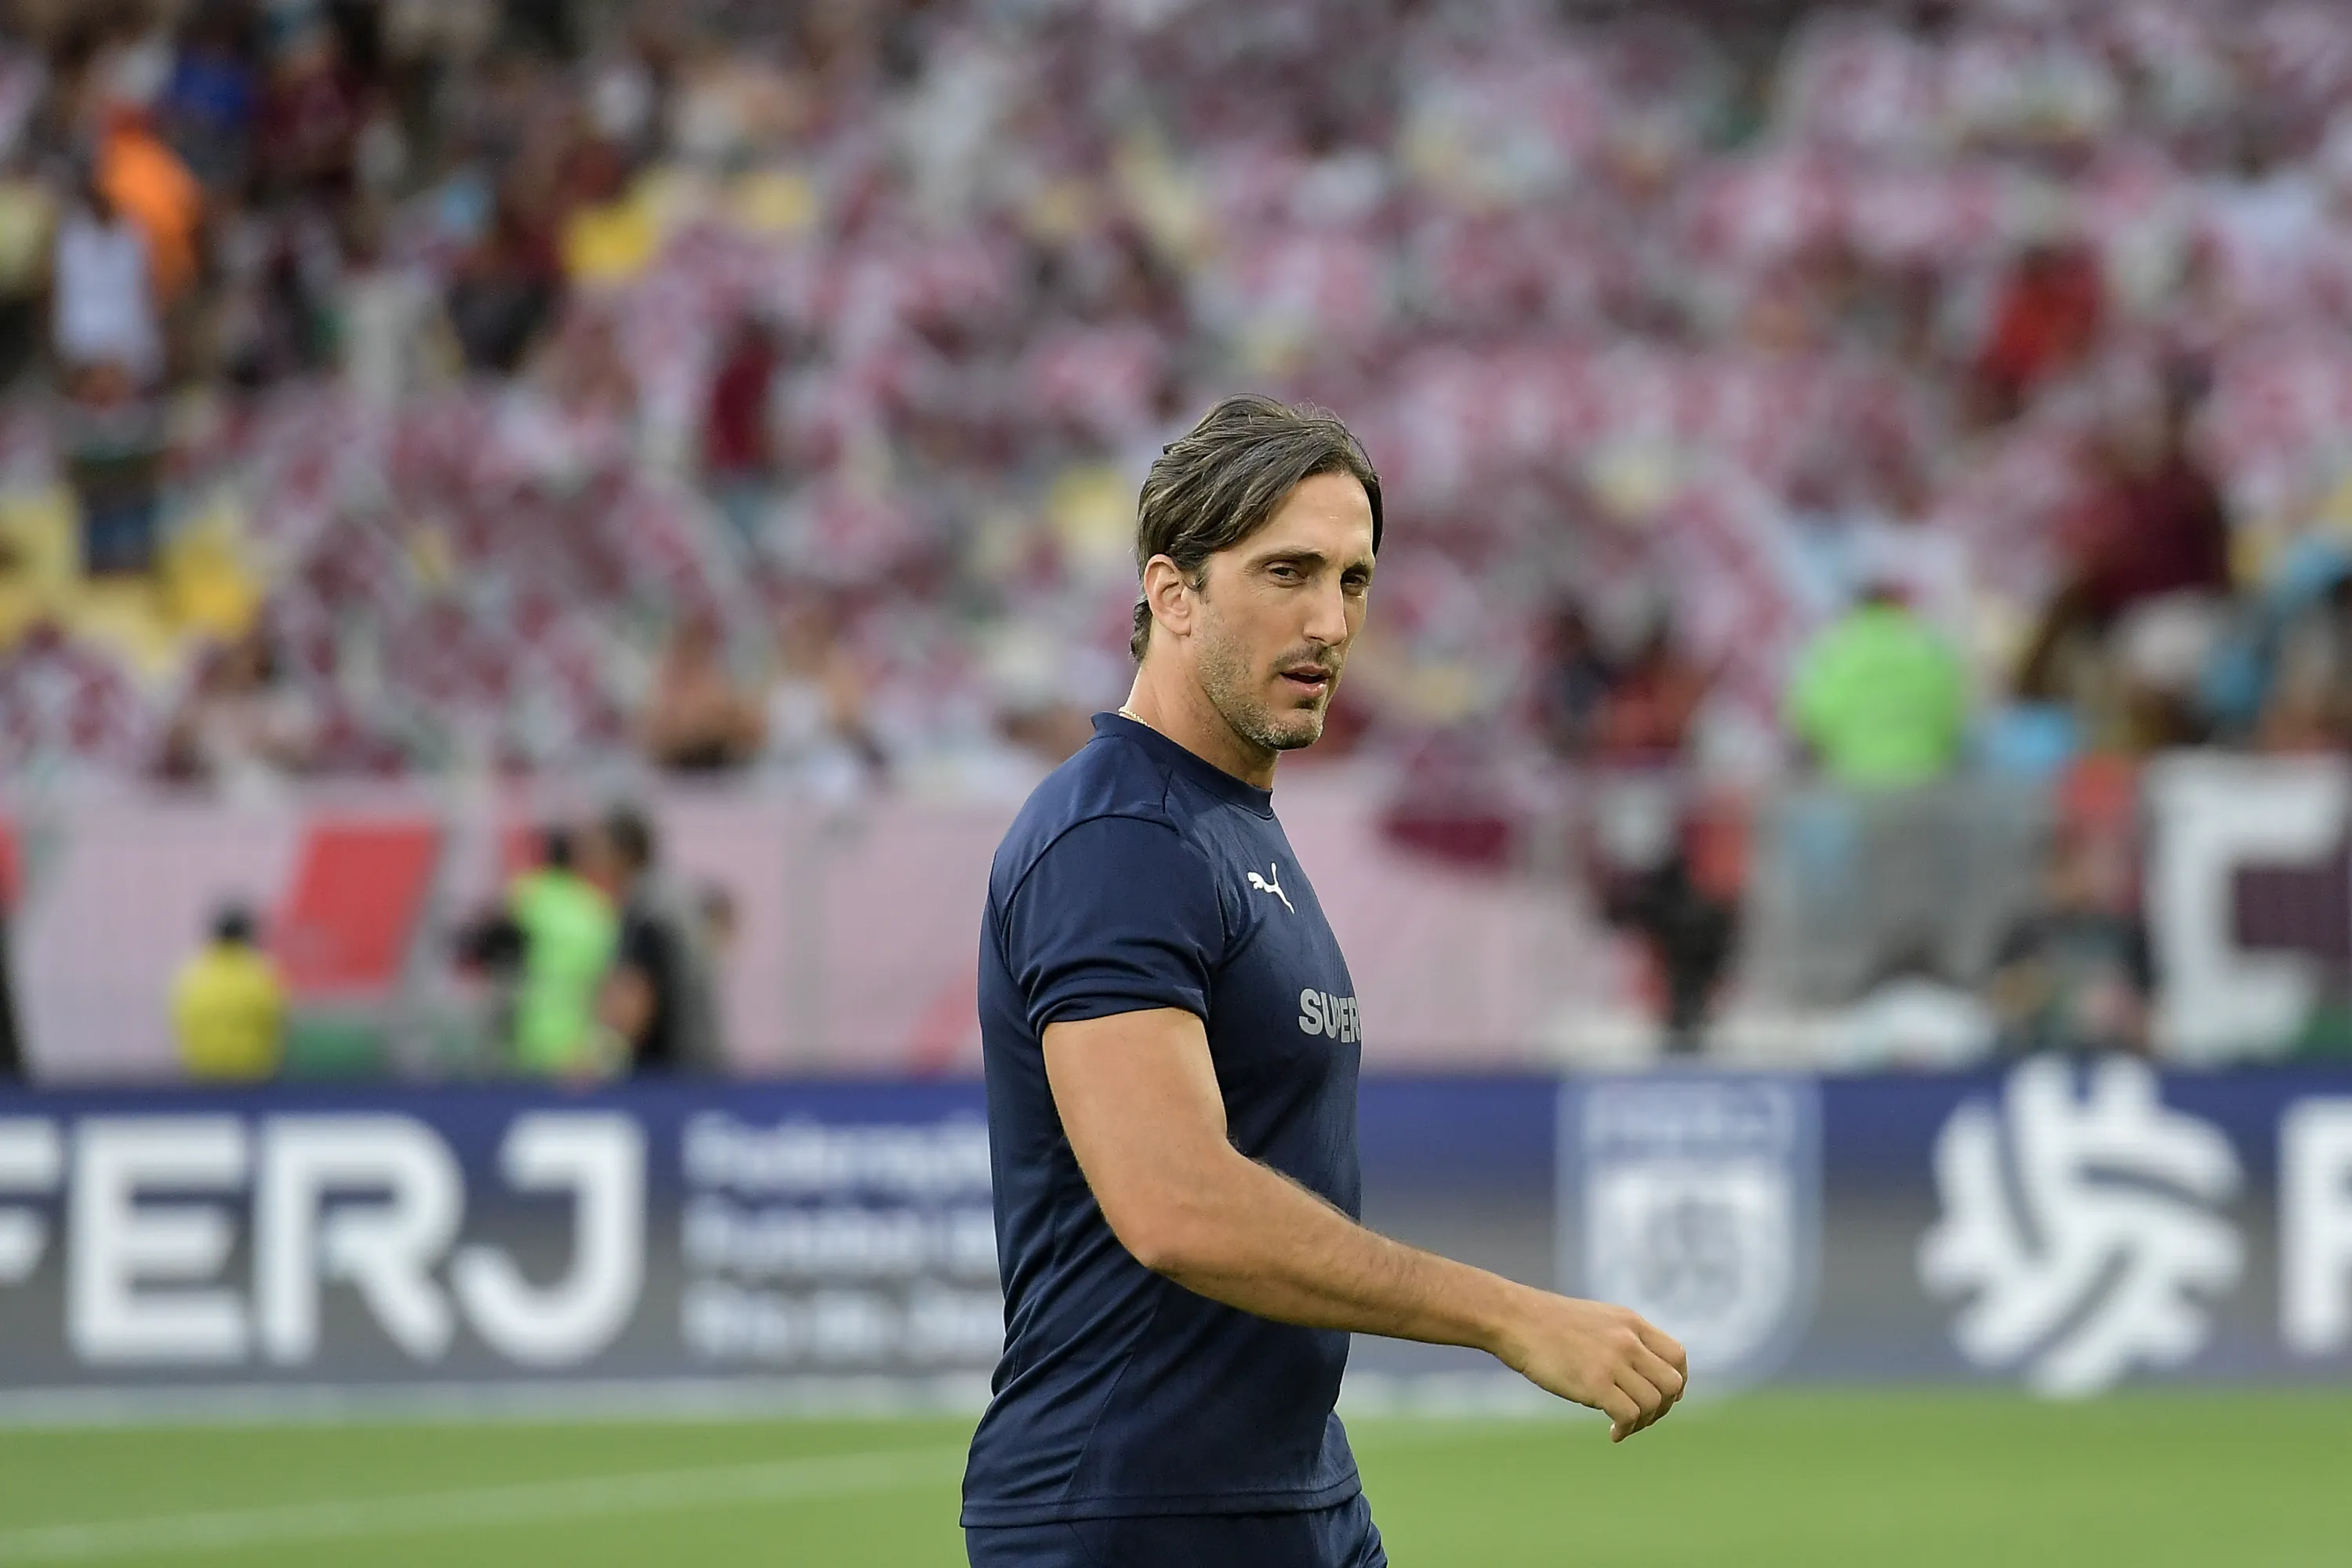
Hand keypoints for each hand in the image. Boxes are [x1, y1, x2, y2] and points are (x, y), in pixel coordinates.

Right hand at [1491, 1287, 1687, 1441]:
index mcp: (1631, 1323)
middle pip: (1672, 1383)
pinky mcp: (1594, 1382)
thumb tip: (1640, 1371)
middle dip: (1663, 1407)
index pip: (1677, 1356)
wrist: (1515, 1319)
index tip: (1661, 1397)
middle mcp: (1628, 1340)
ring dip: (1643, 1422)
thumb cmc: (1548, 1324)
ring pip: (1653, 1402)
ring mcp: (1612, 1361)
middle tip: (1642, 1417)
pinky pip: (1629, 1415)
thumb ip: (1623, 1338)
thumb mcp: (1598, 1319)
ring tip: (1622, 1426)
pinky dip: (1626, 1430)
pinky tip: (1613, 1433)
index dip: (1677, 1382)